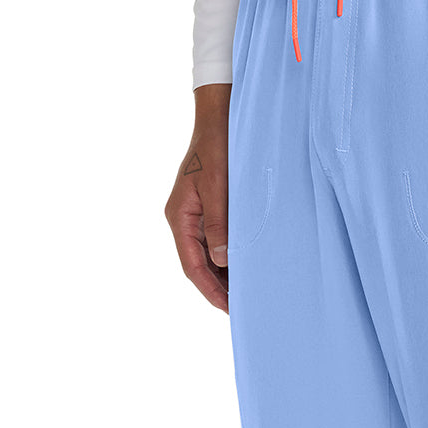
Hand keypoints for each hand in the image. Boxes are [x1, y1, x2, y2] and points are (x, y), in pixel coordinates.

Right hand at [165, 83, 230, 311]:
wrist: (221, 117)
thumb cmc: (219, 148)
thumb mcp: (220, 187)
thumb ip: (220, 224)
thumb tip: (223, 261)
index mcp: (180, 216)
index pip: (193, 265)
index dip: (211, 290)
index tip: (229, 309)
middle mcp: (185, 219)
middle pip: (199, 265)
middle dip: (219, 288)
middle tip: (242, 310)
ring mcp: (196, 215)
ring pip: (208, 256)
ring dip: (225, 276)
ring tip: (247, 295)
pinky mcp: (209, 209)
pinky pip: (217, 242)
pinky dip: (230, 258)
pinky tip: (246, 269)